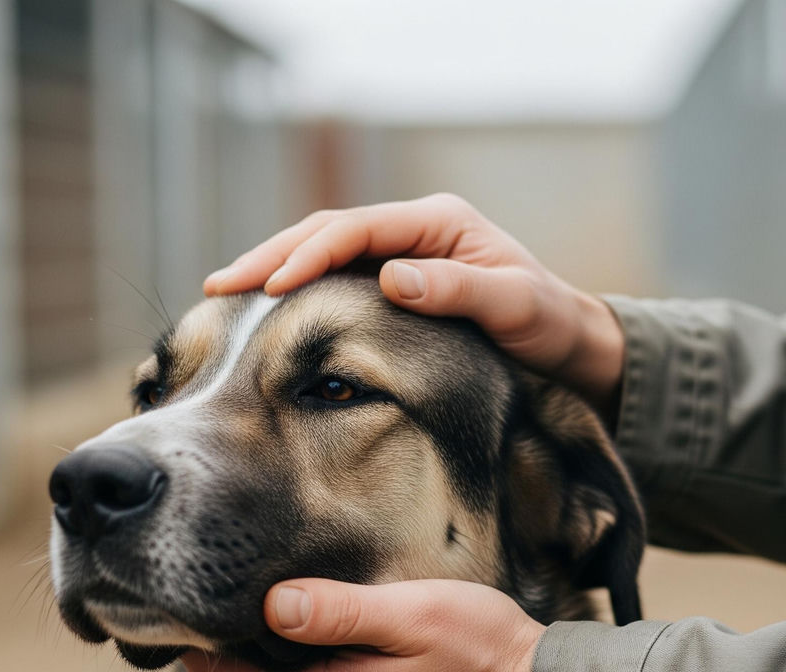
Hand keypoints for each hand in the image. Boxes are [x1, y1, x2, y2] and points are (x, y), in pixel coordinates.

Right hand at [203, 193, 624, 413]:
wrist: (564, 338)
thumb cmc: (545, 321)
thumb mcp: (512, 307)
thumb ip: (456, 291)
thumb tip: (390, 278)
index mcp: (437, 221)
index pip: (357, 228)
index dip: (310, 254)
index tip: (271, 286)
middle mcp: (414, 229)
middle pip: (328, 230)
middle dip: (272, 255)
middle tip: (220, 285)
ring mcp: (403, 252)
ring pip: (325, 250)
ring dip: (277, 268)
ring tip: (227, 292)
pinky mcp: (398, 278)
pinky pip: (338, 276)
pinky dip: (301, 287)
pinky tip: (271, 306)